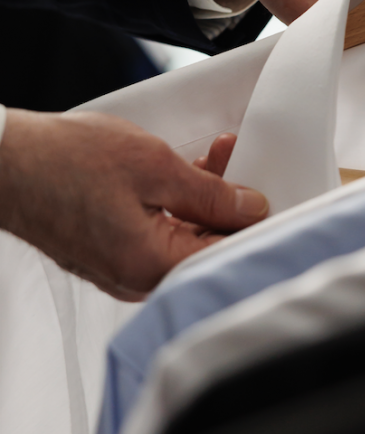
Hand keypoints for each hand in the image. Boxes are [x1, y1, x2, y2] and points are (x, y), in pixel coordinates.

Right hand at [0, 110, 268, 300]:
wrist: (7, 162)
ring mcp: (121, 268)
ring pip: (183, 238)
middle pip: (206, 246)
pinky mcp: (110, 253)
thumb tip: (250, 208)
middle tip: (235, 156)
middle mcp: (136, 279)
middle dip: (229, 200)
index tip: (270, 188)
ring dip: (204, 197)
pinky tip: (183, 173)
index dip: (254, 218)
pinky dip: (176, 205)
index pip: (225, 252)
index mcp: (150, 266)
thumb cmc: (66, 163)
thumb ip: (209, 193)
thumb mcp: (154, 167)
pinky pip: (158, 235)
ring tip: (213, 154)